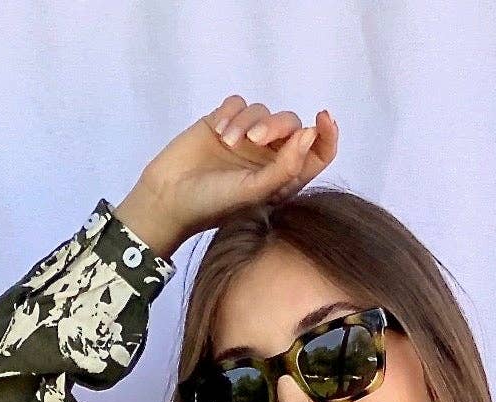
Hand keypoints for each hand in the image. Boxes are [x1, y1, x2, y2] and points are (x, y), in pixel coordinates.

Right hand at [114, 100, 339, 256]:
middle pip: (290, 125)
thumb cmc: (213, 204)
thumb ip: (285, 166)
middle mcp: (268, 158)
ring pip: (262, 110)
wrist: (169, 198)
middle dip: (276, 126)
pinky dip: (231, 112)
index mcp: (283, 179)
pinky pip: (238, 103)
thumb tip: (310, 134)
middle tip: (255, 139)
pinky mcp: (223, 122)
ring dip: (246, 121)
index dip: (326, 134)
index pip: (317, 153)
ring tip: (228, 143)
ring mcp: (245, 139)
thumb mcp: (255, 191)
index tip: (321, 119)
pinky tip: (218, 131)